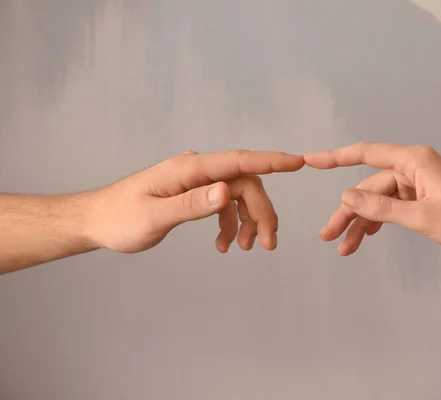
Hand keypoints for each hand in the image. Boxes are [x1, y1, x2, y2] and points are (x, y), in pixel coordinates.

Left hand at [83, 150, 303, 253]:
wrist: (97, 221)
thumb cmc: (120, 218)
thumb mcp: (154, 216)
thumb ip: (191, 205)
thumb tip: (227, 192)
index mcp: (190, 169)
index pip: (238, 161)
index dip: (270, 161)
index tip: (298, 162)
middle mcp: (197, 171)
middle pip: (245, 184)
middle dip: (261, 213)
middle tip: (267, 244)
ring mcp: (196, 182)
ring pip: (237, 196)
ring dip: (247, 221)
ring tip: (245, 249)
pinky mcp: (193, 195)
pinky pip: (223, 206)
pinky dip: (229, 225)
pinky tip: (224, 245)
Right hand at [304, 142, 440, 257]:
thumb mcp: (421, 218)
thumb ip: (381, 208)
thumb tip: (346, 197)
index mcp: (414, 161)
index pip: (365, 154)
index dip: (335, 157)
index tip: (310, 160)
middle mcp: (414, 168)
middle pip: (370, 187)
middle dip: (349, 213)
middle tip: (328, 236)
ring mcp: (419, 184)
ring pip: (380, 201)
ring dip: (363, 223)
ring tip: (344, 248)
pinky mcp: (424, 200)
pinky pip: (393, 208)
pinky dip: (380, 223)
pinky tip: (366, 238)